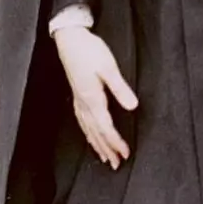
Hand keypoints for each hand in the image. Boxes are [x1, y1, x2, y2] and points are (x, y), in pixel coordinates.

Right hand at [52, 26, 137, 169]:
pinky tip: (90, 137)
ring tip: (105, 158)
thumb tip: (133, 106)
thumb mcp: (108, 68)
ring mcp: (78, 101)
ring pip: (88, 130)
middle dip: (107, 149)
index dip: (116, 142)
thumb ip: (120, 88)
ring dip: (97, 145)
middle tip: (117, 164)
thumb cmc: (88, 51)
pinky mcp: (77, 95)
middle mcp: (83, 104)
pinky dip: (88, 134)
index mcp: (92, 99)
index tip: (126, 153)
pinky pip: (82, 122)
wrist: (69, 39)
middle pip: (96, 133)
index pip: (106, 127)